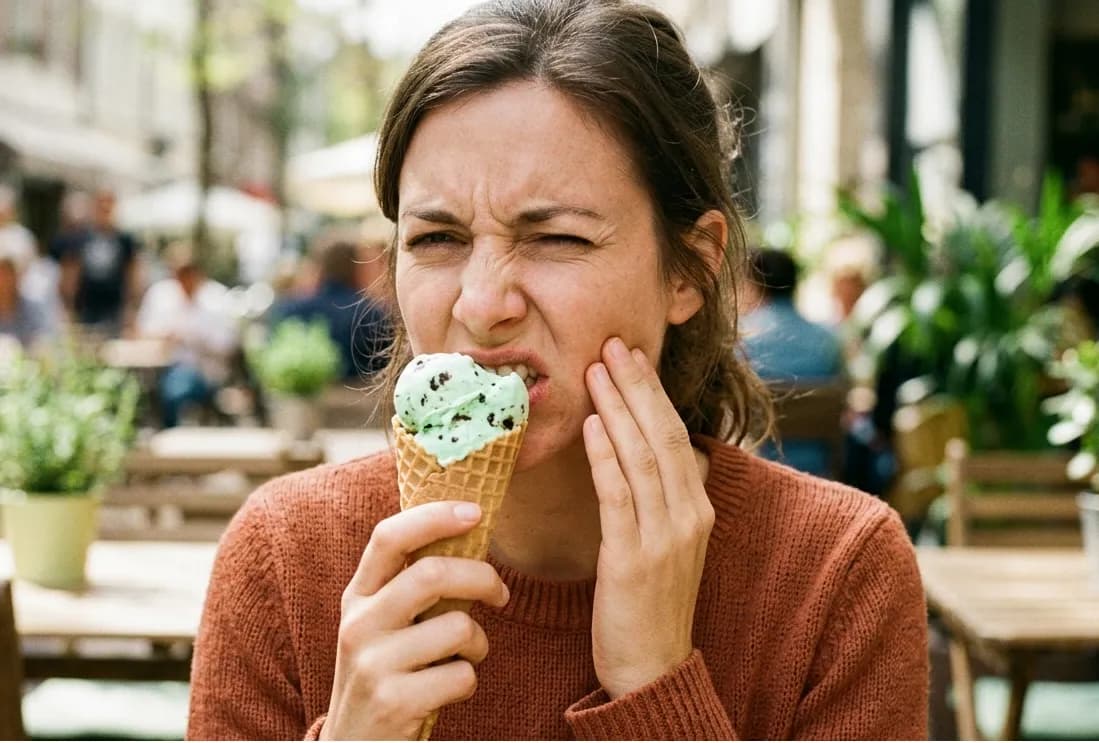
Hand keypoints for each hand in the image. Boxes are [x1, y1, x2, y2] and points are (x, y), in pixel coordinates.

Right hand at [320, 501, 509, 739]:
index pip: (389, 537)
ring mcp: (372, 664)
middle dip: (482, 577)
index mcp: (357, 597)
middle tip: (501, 592)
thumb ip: (410, 587)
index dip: (434, 516)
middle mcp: (358, 625)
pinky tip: (448, 691)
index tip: (475, 511)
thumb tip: (468, 531)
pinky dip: (468, 682)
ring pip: (458, 626)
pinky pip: (462, 675)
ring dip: (478, 642)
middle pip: (433, 574)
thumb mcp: (382, 626)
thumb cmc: (385, 675)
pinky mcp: (393, 702)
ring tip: (465, 656)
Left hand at [583, 337, 714, 698]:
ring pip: (642, 456)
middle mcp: (689, 515)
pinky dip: (607, 455)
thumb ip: (660, 497)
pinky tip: (593, 423)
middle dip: (636, 385)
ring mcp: (665, 536)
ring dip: (618, 407)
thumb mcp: (666, 543)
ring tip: (596, 368)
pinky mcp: (634, 558)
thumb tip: (644, 452)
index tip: (631, 355)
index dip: (652, 392)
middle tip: (613, 343)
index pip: (675, 435)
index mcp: (698, 508)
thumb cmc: (650, 602)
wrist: (651, 668)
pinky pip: (620, 495)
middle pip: (662, 435)